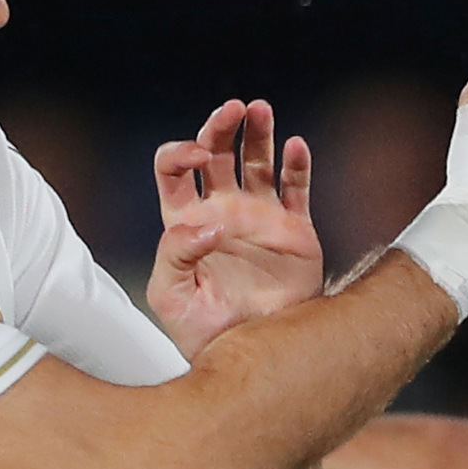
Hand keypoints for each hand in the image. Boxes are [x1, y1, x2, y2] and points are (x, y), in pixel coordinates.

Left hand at [148, 97, 321, 357]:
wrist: (253, 358)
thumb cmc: (205, 334)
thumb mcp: (170, 297)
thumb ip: (173, 255)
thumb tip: (206, 223)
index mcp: (186, 222)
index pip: (176, 170)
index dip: (182, 152)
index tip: (198, 157)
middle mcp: (222, 212)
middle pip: (217, 152)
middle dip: (221, 126)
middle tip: (233, 110)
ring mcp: (258, 217)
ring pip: (257, 160)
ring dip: (258, 131)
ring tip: (261, 111)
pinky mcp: (293, 229)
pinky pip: (296, 187)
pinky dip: (297, 164)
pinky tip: (295, 147)